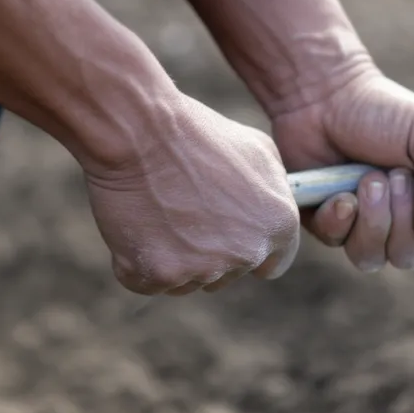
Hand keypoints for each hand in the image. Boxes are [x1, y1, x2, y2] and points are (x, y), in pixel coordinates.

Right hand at [84, 95, 300, 295]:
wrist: (140, 131)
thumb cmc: (196, 133)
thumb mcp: (258, 149)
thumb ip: (274, 192)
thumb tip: (269, 214)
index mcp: (278, 225)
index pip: (272, 264)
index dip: (247, 249)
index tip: (227, 237)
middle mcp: (246, 253)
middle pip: (225, 275)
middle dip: (206, 252)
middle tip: (181, 210)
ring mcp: (202, 269)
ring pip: (186, 280)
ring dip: (171, 257)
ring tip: (157, 209)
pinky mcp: (158, 275)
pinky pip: (148, 281)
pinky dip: (136, 259)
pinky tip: (135, 222)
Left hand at [271, 66, 413, 271]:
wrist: (324, 95)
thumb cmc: (382, 110)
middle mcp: (394, 220)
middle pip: (407, 257)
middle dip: (401, 216)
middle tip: (389, 174)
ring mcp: (357, 224)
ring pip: (371, 259)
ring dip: (373, 219)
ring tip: (366, 180)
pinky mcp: (325, 221)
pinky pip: (336, 241)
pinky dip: (340, 218)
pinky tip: (338, 192)